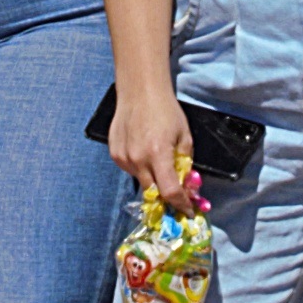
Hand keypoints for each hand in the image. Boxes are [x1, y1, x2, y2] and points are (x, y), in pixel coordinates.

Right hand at [104, 81, 193, 202]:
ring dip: (153, 180)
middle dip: (166, 197)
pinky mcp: (115, 154)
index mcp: (158, 154)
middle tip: (176, 195)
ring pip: (142, 182)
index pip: (170, 192)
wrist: (140, 92)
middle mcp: (138, 159)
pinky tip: (144, 152)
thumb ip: (185, 164)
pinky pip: (130, 171)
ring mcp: (123, 158)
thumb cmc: (166, 111)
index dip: (181, 205)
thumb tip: (187, 186)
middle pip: (153, 193)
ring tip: (158, 161)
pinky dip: (141, 169)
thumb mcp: (185, 137)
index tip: (187, 210)